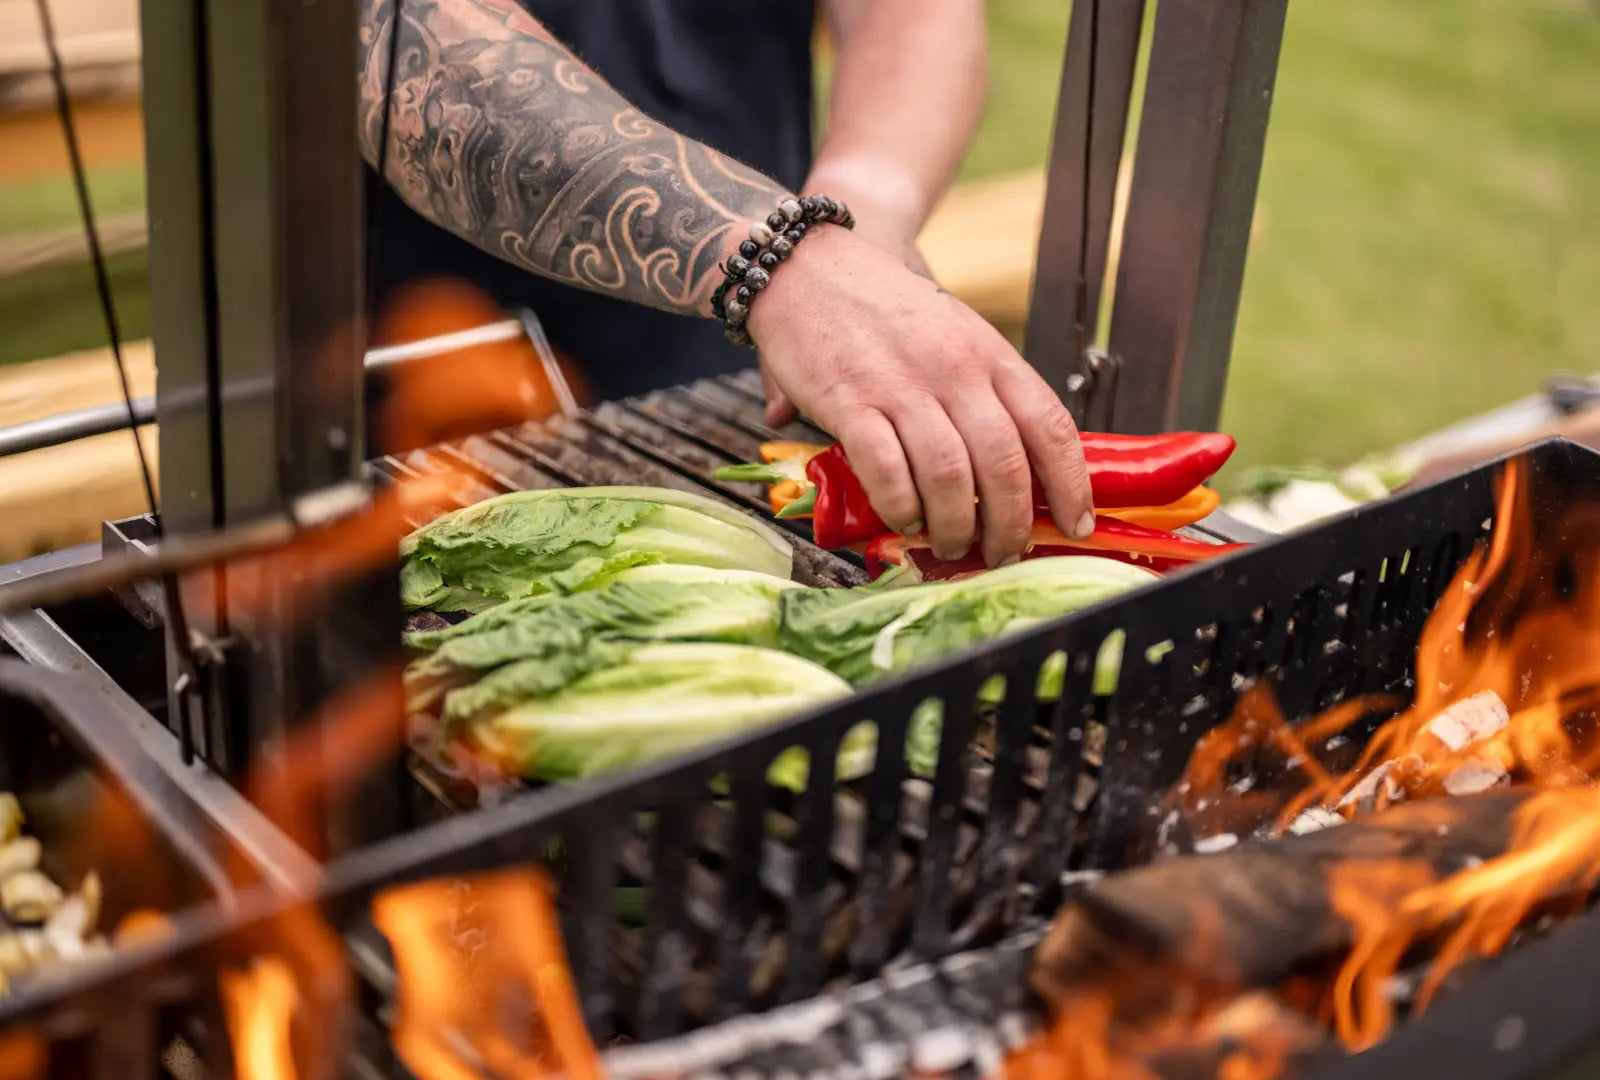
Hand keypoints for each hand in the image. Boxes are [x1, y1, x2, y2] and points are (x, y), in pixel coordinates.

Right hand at [746, 225, 1094, 566]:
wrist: (808, 265)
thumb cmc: (884, 308)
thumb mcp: (953, 334)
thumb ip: (981, 392)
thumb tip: (1008, 467)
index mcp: (990, 354)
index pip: (1050, 426)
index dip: (1070, 485)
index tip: (1075, 525)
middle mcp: (955, 370)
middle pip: (1004, 463)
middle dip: (1012, 523)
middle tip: (1006, 553)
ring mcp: (903, 386)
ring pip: (950, 477)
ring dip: (956, 527)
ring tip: (953, 547)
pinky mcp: (851, 402)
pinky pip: (887, 472)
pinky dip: (901, 508)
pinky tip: (904, 522)